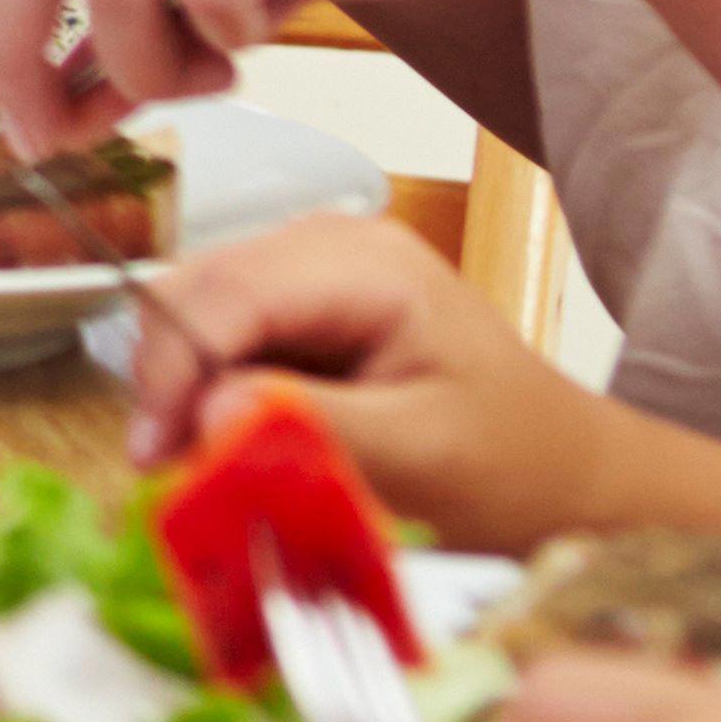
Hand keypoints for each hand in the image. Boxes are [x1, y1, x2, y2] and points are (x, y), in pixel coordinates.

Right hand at [109, 211, 639, 557]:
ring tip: (196, 463)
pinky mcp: (305, 309)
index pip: (228, 292)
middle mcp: (329, 245)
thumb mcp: (419, 456)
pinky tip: (229, 441)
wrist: (568, 476)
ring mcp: (314, 272)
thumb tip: (204, 414)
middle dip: (168, 377)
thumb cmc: (512, 466)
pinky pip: (225, 336)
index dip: (173, 368)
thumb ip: (311, 428)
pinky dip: (209, 390)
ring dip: (183, 386)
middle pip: (198, 287)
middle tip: (167, 469)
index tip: (152, 454)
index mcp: (366, 264)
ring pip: (197, 309)